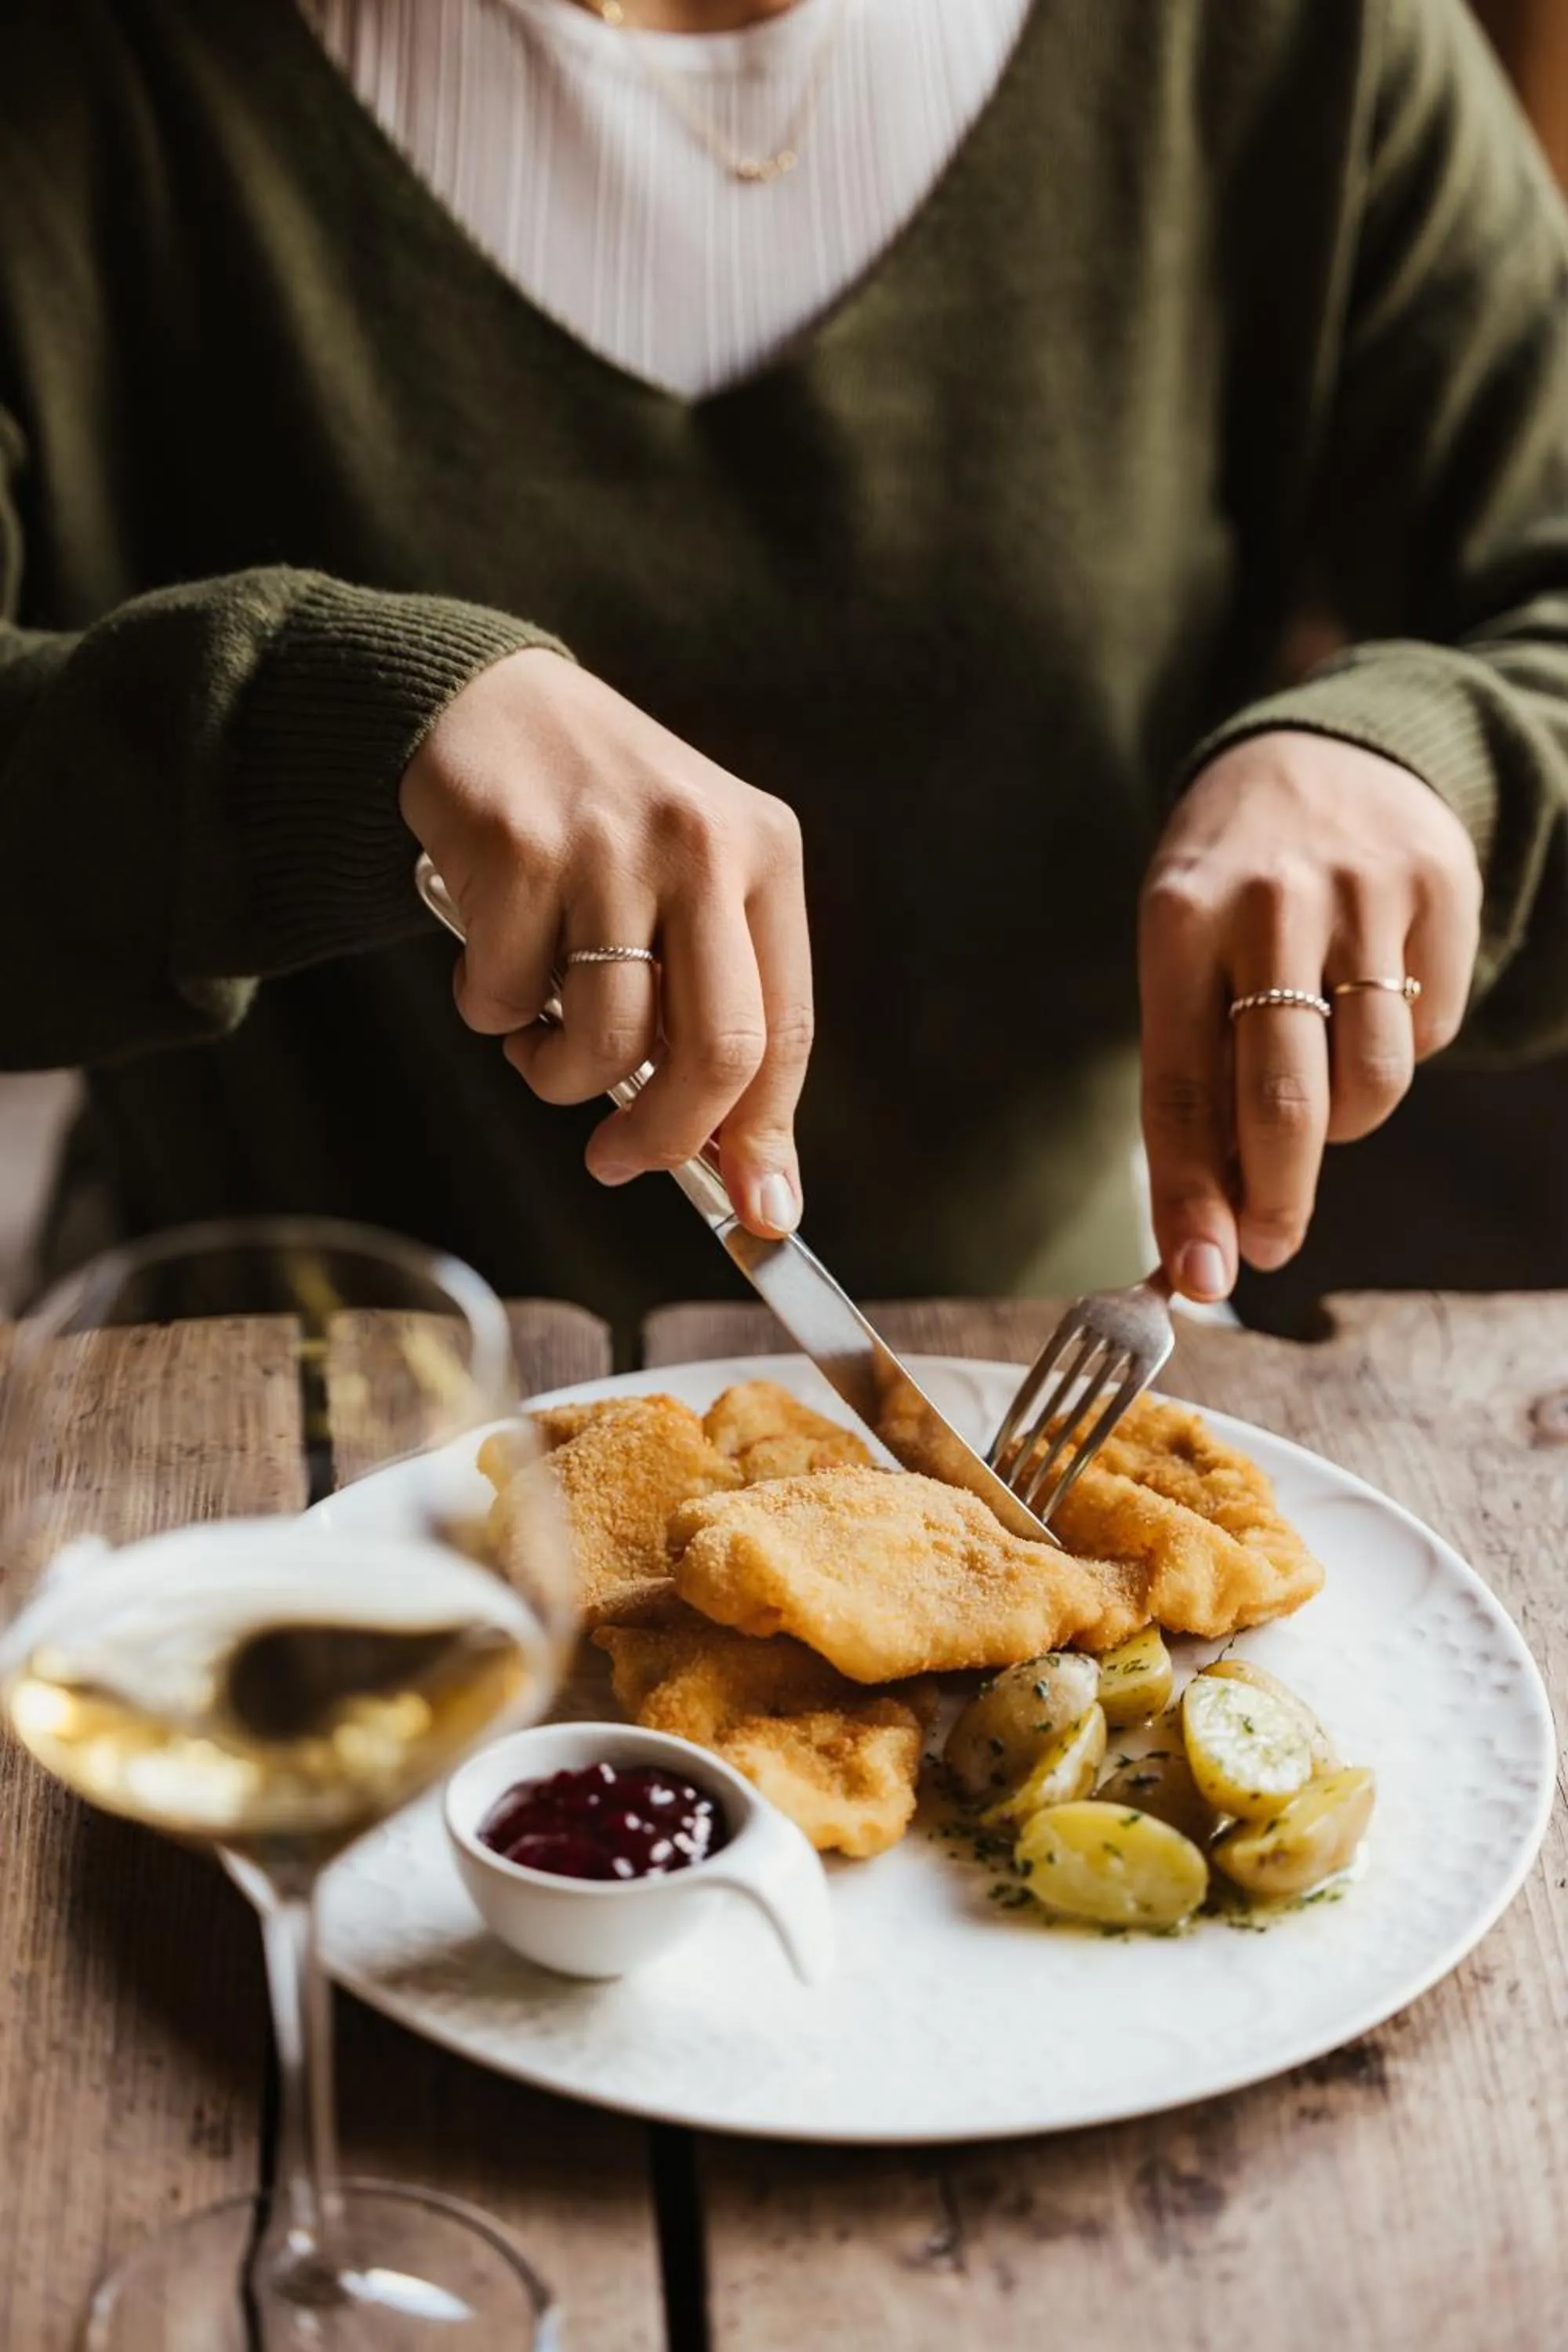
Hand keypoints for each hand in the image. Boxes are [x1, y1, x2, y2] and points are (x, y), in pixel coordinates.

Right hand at [399, 649, 812, 1236]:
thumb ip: (713, 1006)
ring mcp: (610, 846)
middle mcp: (702, 844)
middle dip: (665, 1139)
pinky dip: (491, 1010)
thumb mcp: (686, 884)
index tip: (759, 1212)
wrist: (486, 699)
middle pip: (715, 1052)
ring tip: (540, 1033)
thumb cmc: (596, 822)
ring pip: (602, 1041)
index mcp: (763, 854)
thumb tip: (745, 1172)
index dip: (768, 1135)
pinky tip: (492, 955)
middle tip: (620, 1161)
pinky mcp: (519, 851)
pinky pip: (506, 1000)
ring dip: (558, 1074)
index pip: (784, 1028)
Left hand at [1139, 730, 1482, 1299]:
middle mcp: (1270, 903)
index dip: (1191, 1197)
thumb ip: (1195, 1077)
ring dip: (1343, 1123)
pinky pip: (1426, 1036)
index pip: (1181, 1088)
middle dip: (1277, 1199)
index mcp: (1179, 921)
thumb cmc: (1228, 887)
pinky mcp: (1439, 893)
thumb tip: (1206, 1228)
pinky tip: (1367, 1000)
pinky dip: (1394, 1051)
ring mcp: (1364, 895)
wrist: (1320, 751)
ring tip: (1317, 1085)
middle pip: (1285, 1101)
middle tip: (1268, 1243)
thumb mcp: (1181, 955)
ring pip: (1370, 1084)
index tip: (1199, 1279)